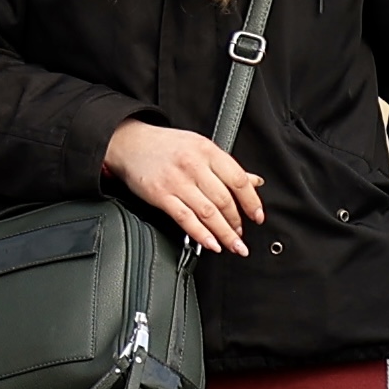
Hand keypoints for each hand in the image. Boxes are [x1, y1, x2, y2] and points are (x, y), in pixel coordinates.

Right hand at [103, 119, 263, 252]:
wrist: (130, 143)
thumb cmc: (166, 145)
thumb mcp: (201, 147)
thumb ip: (227, 167)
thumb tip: (255, 182)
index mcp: (208, 152)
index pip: (238, 180)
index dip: (252, 202)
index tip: (258, 217)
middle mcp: (194, 166)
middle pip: (224, 200)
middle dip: (237, 223)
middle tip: (242, 236)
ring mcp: (177, 181)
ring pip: (208, 213)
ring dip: (224, 233)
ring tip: (233, 245)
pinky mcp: (161, 195)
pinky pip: (185, 219)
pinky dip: (201, 234)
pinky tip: (212, 244)